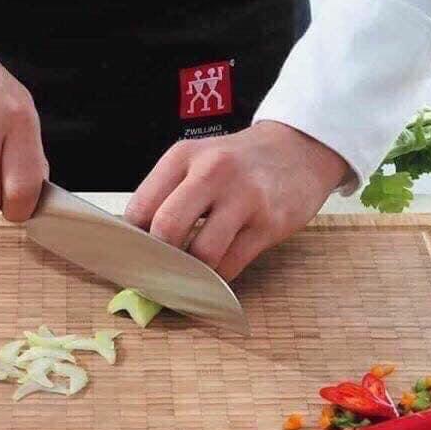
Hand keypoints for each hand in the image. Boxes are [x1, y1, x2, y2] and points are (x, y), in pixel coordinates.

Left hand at [125, 121, 350, 279]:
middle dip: (159, 261)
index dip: (132, 243)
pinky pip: (232, 264)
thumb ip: (170, 194)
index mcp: (183, 156)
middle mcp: (211, 172)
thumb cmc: (241, 163)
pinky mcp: (269, 222)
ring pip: (202, 254)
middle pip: (166, 229)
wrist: (298, 149)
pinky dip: (217, 280)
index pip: (140, 208)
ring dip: (192, 275)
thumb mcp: (200, 161)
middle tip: (160, 275)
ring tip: (190, 278)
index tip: (135, 260)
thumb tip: (141, 246)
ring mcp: (244, 197)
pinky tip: (215, 278)